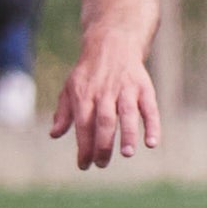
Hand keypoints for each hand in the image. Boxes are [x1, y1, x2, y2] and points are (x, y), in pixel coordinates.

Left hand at [50, 24, 163, 169]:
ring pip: (127, 114)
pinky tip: (152, 143)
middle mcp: (105, 92)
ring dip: (127, 134)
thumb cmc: (89, 72)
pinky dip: (152, 125)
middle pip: (104, 121)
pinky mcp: (143, 87)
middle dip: (103, 145)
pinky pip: (150, 108)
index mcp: (84, 95)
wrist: (113, 42)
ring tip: (127, 154)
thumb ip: (63, 112)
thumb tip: (54, 134)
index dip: (83, 146)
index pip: (83, 125)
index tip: (84, 165)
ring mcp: (126, 89)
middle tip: (103, 164)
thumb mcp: (70, 87)